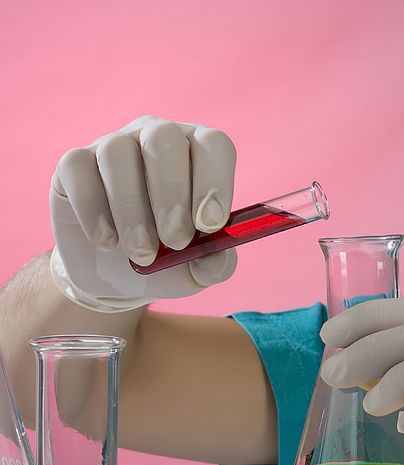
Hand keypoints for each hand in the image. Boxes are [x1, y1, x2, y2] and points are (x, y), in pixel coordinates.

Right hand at [50, 115, 237, 311]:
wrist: (118, 276)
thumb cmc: (169, 260)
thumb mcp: (199, 271)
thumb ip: (217, 264)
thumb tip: (218, 257)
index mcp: (199, 153)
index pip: (213, 144)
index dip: (215, 180)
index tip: (210, 225)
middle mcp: (157, 138)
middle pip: (164, 139)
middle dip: (172, 195)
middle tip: (175, 242)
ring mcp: (113, 144)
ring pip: (118, 153)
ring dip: (132, 209)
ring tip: (141, 254)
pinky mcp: (74, 164)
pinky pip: (79, 169)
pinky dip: (94, 210)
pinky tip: (107, 242)